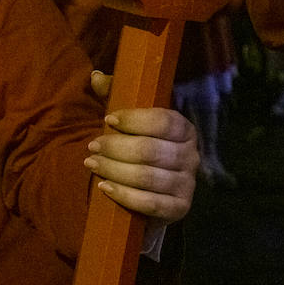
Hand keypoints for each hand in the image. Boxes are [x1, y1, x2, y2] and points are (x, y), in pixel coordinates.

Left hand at [84, 70, 198, 226]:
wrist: (149, 188)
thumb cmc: (137, 144)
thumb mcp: (128, 118)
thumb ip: (115, 95)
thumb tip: (96, 77)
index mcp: (184, 128)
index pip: (163, 121)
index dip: (134, 120)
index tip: (108, 120)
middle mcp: (192, 155)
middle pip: (150, 150)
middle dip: (115, 148)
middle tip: (91, 146)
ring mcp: (188, 184)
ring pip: (147, 177)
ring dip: (114, 170)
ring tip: (91, 164)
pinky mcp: (180, 208)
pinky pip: (153, 204)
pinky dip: (125, 196)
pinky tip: (104, 187)